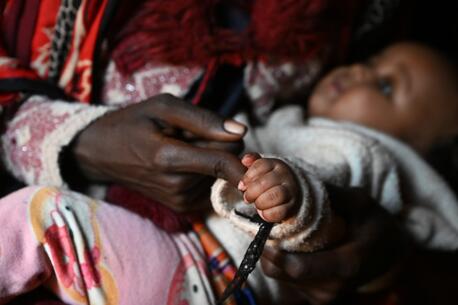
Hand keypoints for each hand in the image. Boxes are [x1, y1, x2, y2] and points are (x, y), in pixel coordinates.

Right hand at [72, 94, 246, 211]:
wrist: (101, 153)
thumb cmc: (133, 123)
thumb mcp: (163, 107)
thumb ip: (203, 119)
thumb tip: (241, 131)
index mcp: (169, 158)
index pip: (223, 162)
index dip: (243, 153)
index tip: (251, 148)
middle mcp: (177, 186)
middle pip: (226, 165)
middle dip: (223, 146)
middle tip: (197, 134)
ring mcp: (179, 201)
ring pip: (221, 176)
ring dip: (212, 159)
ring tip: (184, 148)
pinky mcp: (182, 207)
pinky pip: (212, 186)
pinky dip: (207, 172)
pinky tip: (185, 163)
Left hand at [238, 153, 299, 222]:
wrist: (291, 194)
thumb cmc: (271, 181)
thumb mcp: (263, 169)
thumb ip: (252, 162)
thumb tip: (245, 160)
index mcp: (275, 164)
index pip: (260, 166)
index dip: (247, 177)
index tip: (241, 186)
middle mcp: (284, 176)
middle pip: (265, 182)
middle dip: (252, 192)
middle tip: (247, 198)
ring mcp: (290, 191)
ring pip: (274, 196)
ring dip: (260, 202)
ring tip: (256, 204)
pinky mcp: (291, 207)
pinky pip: (278, 212)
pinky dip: (267, 214)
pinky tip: (263, 212)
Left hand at [260, 185, 405, 304]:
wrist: (390, 255)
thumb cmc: (375, 225)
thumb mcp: (361, 203)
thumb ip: (331, 195)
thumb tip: (294, 182)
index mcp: (347, 265)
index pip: (298, 268)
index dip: (274, 252)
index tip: (261, 230)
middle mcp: (333, 287)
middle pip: (283, 273)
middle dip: (268, 249)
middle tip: (263, 225)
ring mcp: (325, 296)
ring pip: (281, 276)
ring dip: (274, 255)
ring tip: (278, 233)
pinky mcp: (318, 300)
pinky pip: (287, 281)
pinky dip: (282, 263)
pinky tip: (291, 246)